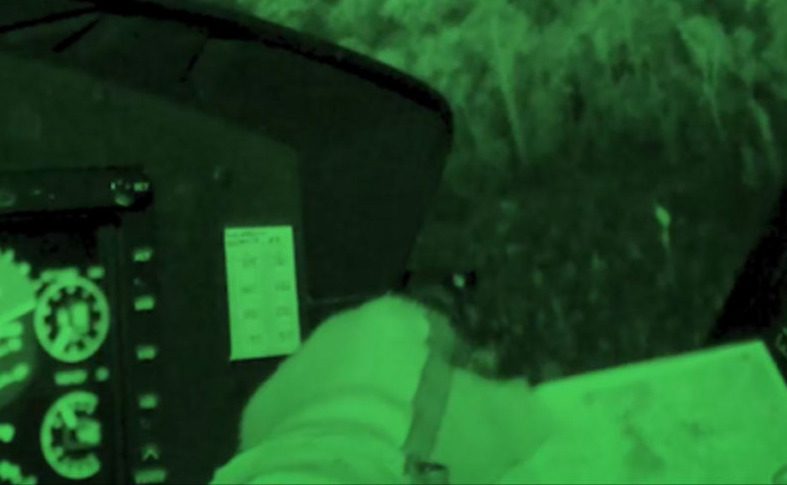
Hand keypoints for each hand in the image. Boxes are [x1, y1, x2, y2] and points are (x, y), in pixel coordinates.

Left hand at [219, 297, 553, 484]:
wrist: (340, 480)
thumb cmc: (428, 441)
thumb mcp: (497, 426)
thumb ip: (517, 408)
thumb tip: (525, 404)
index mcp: (394, 319)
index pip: (434, 338)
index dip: (454, 380)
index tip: (465, 420)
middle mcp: (338, 331)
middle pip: (381, 366)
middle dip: (402, 400)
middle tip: (426, 449)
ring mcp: (294, 372)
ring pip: (337, 396)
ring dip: (357, 422)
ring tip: (382, 465)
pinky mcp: (261, 417)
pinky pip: (301, 431)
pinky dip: (321, 448)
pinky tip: (340, 473)